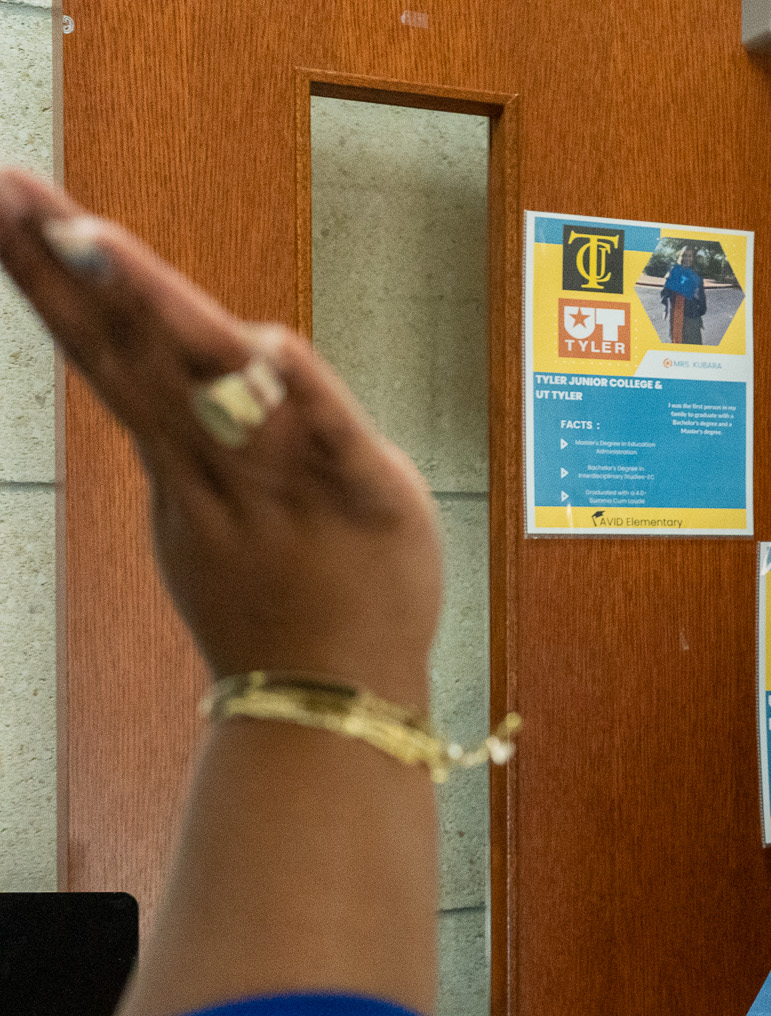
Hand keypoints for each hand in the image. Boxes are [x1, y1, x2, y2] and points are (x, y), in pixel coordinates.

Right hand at [0, 167, 439, 709]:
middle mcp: (219, 461)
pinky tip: (271, 341)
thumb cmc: (280, 604)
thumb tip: (185, 353)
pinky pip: (331, 436)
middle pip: (138, 353)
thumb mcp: (211, 511)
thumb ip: (196, 429)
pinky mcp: (369, 496)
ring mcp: (287, 479)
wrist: (336, 705)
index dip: (54, 277)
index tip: (5, 196)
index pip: (110, 351)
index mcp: (184, 458)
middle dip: (75, 270)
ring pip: (216, 382)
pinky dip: (303, 395)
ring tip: (99, 241)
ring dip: (161, 310)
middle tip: (17, 191)